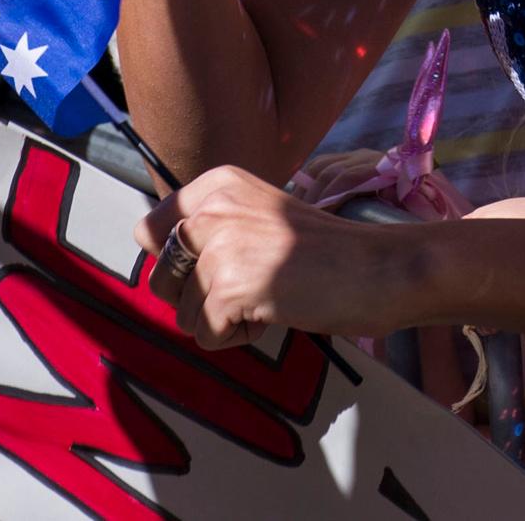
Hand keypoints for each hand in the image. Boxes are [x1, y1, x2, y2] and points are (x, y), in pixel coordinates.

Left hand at [139, 166, 415, 346]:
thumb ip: (212, 228)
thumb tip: (159, 265)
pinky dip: (235, 339)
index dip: (175, 264)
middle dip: (195, 298)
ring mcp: (221, 246)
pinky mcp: (233, 287)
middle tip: (246, 290)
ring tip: (266, 299)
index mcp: (216, 185)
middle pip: (160, 277)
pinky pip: (206, 334)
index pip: (149, 230)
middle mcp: (212, 208)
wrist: (376, 268)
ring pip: (183, 312)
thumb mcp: (258, 215)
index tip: (213, 270)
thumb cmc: (322, 251)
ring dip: (221, 319)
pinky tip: (271, 316)